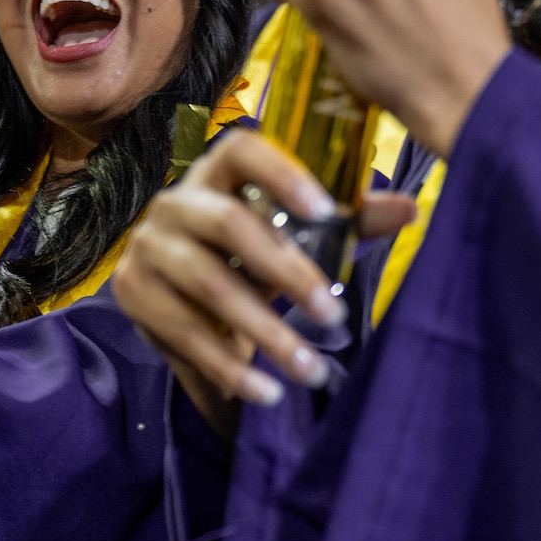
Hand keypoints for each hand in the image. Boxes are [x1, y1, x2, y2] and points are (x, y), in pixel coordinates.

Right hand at [113, 131, 415, 417]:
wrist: (188, 313)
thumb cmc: (253, 263)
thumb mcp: (297, 243)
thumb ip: (347, 224)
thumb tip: (409, 209)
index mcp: (217, 174)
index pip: (242, 149)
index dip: (282, 174)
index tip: (326, 211)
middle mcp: (175, 202)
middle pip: (229, 223)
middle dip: (288, 271)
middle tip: (335, 315)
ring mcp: (147, 246)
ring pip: (210, 285)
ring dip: (266, 332)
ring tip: (311, 371)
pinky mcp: (132, 293)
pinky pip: (185, 332)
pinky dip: (230, 368)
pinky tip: (268, 392)